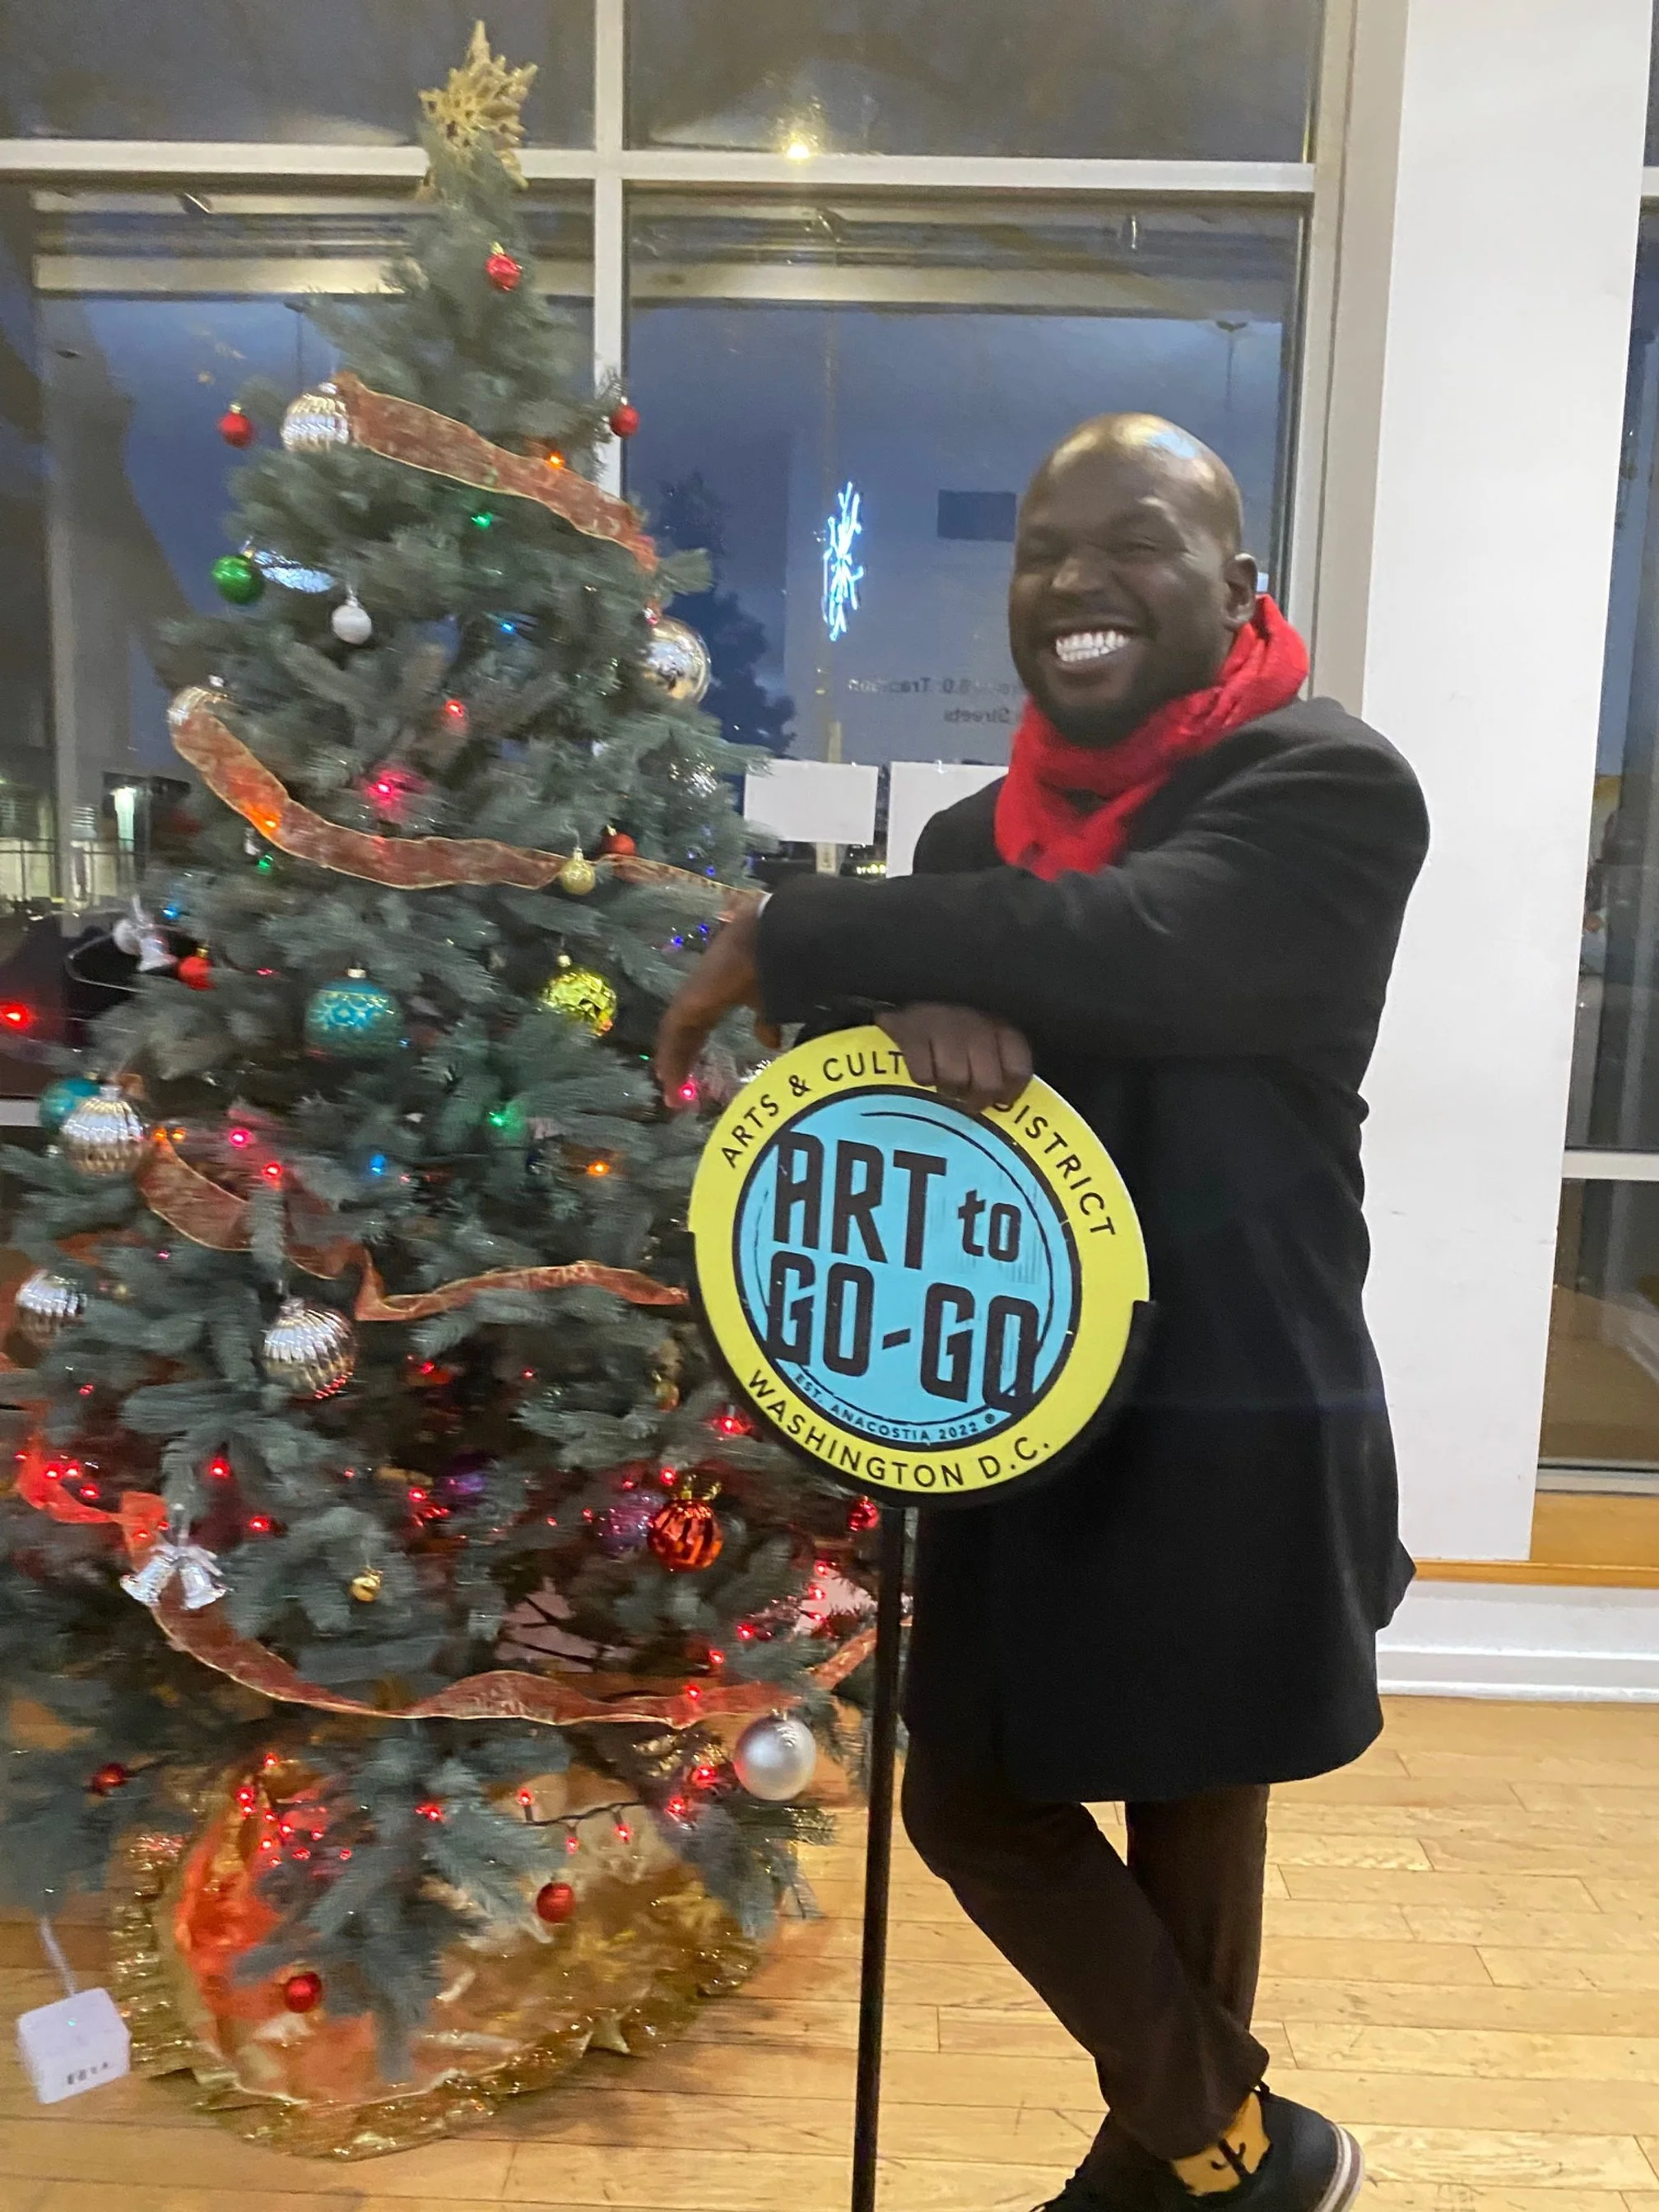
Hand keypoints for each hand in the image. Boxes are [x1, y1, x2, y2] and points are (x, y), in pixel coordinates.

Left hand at [654, 897, 779, 1104]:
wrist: (775, 942)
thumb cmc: (779, 967)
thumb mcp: (772, 1003)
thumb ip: (766, 1022)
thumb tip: (771, 1044)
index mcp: (718, 991)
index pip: (700, 1023)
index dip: (694, 1048)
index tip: (692, 1075)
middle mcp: (701, 992)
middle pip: (685, 1031)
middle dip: (682, 1060)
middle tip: (677, 1091)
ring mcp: (694, 994)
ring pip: (676, 1034)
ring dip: (674, 1063)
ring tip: (672, 1091)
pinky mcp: (691, 1000)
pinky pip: (674, 1032)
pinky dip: (671, 1055)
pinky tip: (670, 1077)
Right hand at [877, 1003, 1031, 1112]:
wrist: (907, 991)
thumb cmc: (953, 1029)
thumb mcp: (986, 1040)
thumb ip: (1000, 1066)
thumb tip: (1004, 1099)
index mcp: (1000, 1027)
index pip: (1018, 1071)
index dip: (1009, 1092)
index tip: (998, 1099)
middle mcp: (976, 1025)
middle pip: (988, 1084)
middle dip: (975, 1098)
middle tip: (964, 1096)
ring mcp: (944, 1027)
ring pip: (954, 1080)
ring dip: (947, 1088)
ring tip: (943, 1081)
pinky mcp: (912, 1033)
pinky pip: (923, 1075)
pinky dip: (923, 1077)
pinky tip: (924, 1068)